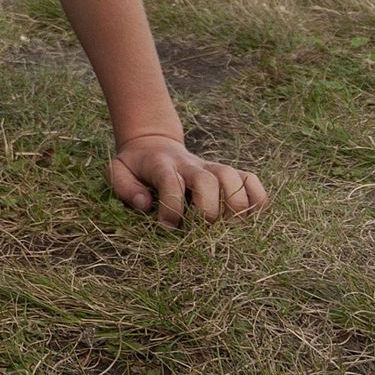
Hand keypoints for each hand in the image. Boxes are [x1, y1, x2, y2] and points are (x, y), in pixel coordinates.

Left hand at [107, 134, 269, 227]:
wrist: (154, 144)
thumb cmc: (136, 166)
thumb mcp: (118, 171)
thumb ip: (123, 186)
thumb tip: (145, 204)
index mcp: (161, 165)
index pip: (171, 182)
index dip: (171, 207)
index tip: (167, 227)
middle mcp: (190, 165)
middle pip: (208, 181)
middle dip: (207, 210)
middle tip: (201, 230)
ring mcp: (212, 167)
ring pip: (232, 177)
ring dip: (234, 205)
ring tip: (228, 227)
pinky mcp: (228, 172)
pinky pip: (250, 180)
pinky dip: (256, 198)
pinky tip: (249, 216)